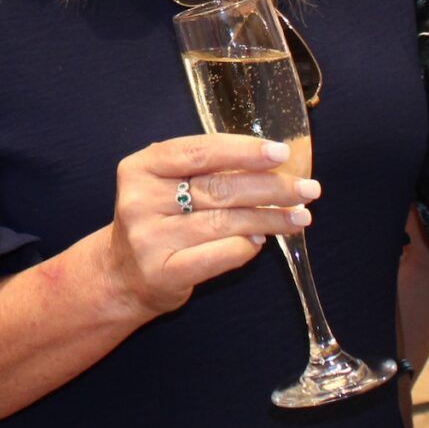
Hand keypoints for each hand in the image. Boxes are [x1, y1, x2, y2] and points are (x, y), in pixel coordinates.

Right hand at [101, 134, 315, 318]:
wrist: (121, 276)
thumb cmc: (156, 222)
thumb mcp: (165, 186)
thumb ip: (204, 172)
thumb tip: (272, 166)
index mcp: (141, 168)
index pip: (200, 151)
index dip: (244, 151)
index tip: (282, 153)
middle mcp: (141, 201)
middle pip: (219, 187)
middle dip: (271, 187)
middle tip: (308, 189)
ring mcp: (150, 239)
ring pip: (225, 222)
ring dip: (270, 218)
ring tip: (300, 216)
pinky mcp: (163, 273)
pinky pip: (220, 256)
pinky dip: (247, 246)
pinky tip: (263, 240)